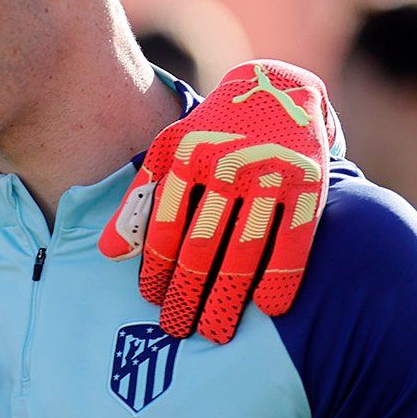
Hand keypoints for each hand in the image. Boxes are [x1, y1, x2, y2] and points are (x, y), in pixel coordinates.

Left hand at [100, 61, 338, 343]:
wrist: (279, 84)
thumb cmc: (214, 131)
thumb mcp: (171, 151)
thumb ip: (140, 199)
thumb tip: (108, 254)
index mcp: (187, 155)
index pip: (164, 225)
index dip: (155, 268)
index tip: (150, 299)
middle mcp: (227, 163)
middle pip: (201, 246)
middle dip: (186, 294)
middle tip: (176, 330)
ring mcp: (270, 173)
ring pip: (244, 250)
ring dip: (227, 298)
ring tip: (215, 333)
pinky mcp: (308, 182)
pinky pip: (293, 241)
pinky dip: (281, 277)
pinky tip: (269, 309)